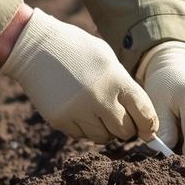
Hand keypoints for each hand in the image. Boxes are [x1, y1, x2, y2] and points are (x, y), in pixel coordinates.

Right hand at [0, 8, 158, 143]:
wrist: (34, 47)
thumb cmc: (76, 50)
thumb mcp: (107, 59)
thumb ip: (124, 85)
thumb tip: (142, 117)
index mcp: (117, 79)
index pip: (144, 112)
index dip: (149, 125)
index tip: (148, 129)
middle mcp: (100, 98)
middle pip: (125, 131)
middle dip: (126, 128)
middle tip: (120, 119)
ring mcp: (78, 111)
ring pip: (103, 138)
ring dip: (104, 130)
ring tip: (97, 112)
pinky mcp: (60, 120)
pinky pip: (81, 136)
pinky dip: (84, 128)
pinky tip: (79, 110)